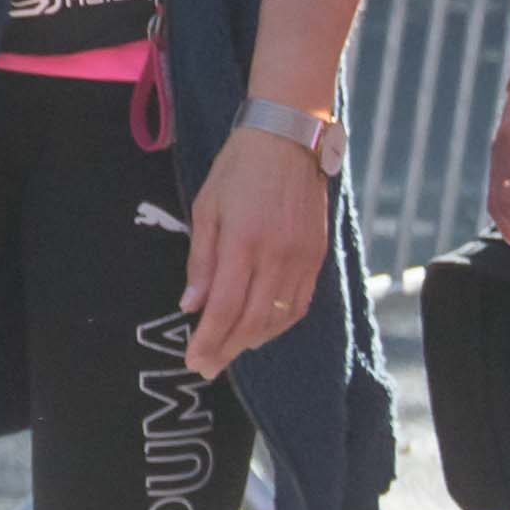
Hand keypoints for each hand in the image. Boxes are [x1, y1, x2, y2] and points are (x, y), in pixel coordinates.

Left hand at [178, 119, 333, 380]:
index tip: (194, 360)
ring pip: (279, 316)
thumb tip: (191, 305)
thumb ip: (201, 261)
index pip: (224, 306)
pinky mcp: (318, 255)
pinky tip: (262, 330)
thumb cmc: (238, 171)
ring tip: (229, 353)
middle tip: (207, 368)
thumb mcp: (206, 208)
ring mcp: (302, 257)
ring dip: (253, 340)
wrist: (289, 142)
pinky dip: (280, 323)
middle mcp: (277, 255)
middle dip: (227, 349)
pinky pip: (301, 303)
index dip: (209, 339)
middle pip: (252, 319)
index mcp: (243, 242)